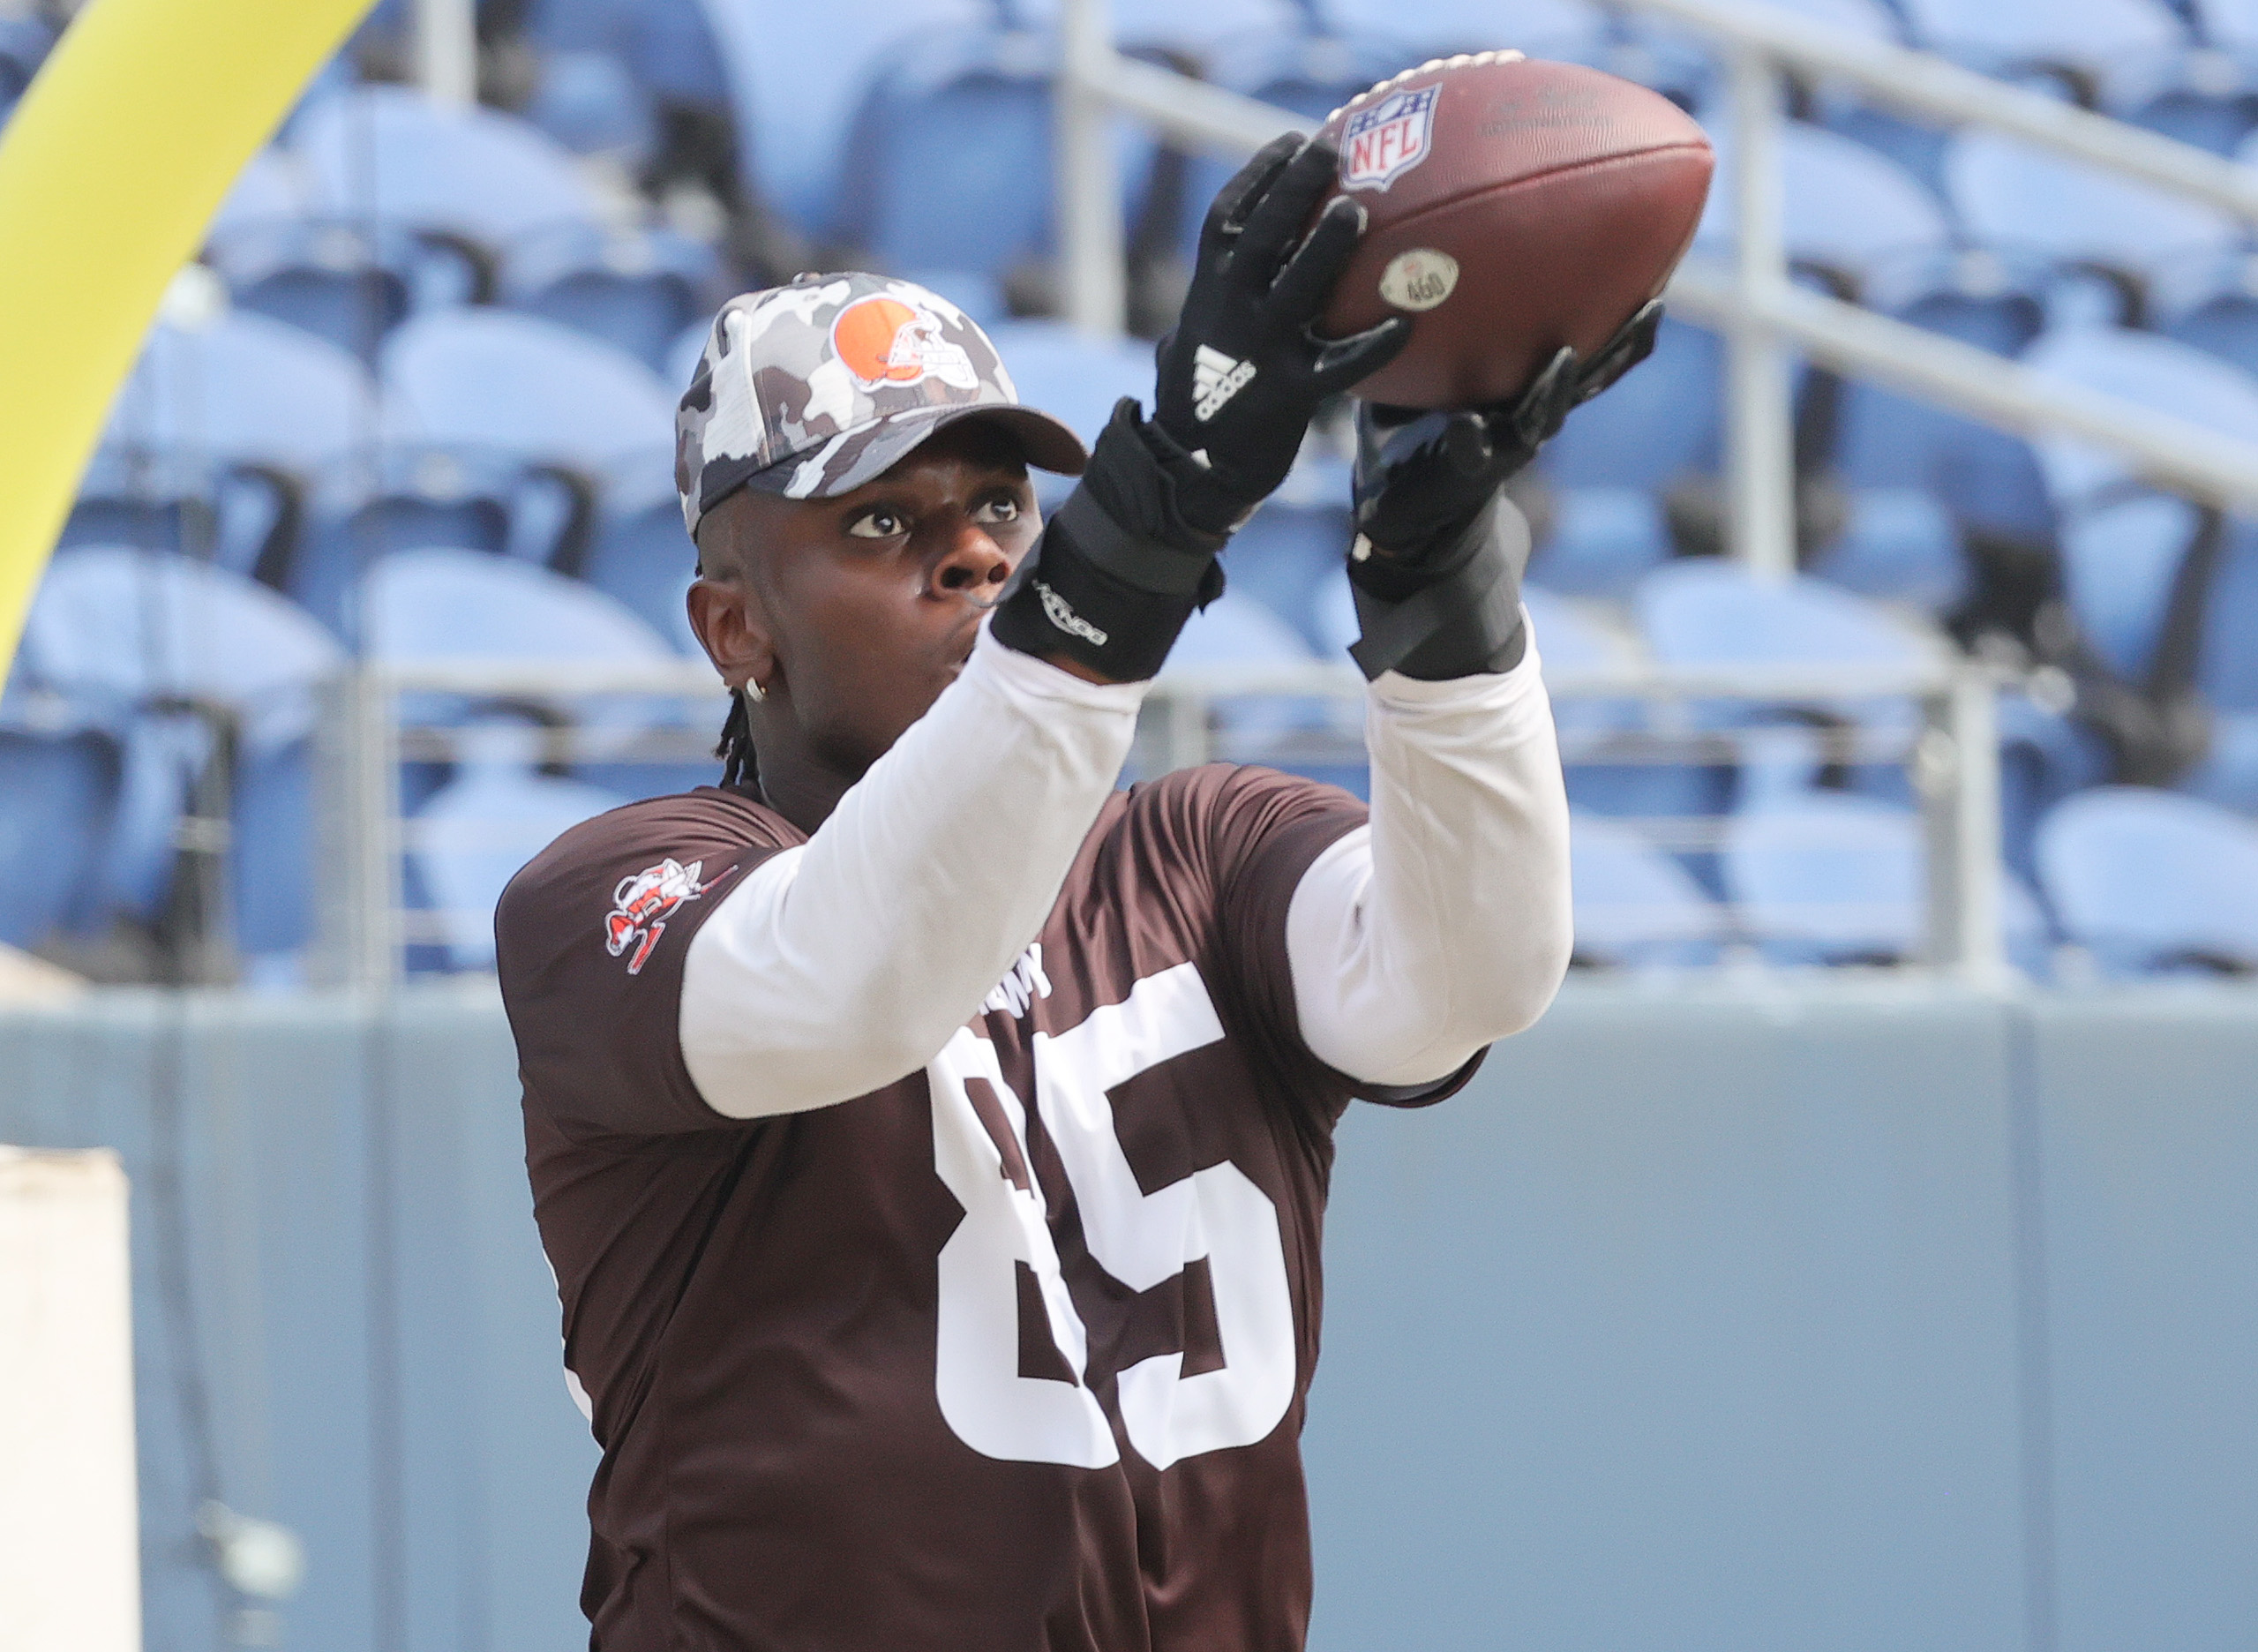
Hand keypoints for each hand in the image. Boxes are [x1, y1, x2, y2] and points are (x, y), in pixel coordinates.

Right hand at [1153, 134, 1411, 531]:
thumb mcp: (1192, 344)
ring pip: (1295, 286)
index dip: (1258, 175)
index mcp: (1207, 293)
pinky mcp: (1288, 392)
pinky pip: (1339, 363)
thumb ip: (1215, 308)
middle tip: (1329, 150)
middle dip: (1291, 187)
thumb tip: (1227, 283)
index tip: (1292, 141)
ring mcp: (1258, 349)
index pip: (1227, 219)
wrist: (1188, 469)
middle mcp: (1229, 311)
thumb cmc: (1197, 403)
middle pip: (1260, 234)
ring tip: (1356, 211)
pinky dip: (1373, 345)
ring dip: (1325, 246)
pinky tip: (1407, 324)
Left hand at [1352, 301, 1663, 564]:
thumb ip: (1444, 320)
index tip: (1660, 280)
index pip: (1593, 350)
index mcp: (1534, 387)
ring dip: (1556, 389)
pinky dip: (1470, 438)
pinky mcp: (1468, 472)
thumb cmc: (1421, 423)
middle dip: (1621, 346)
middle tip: (1652, 306)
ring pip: (1545, 416)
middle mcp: (1532, 415)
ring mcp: (1505, 445)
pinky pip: (1472, 452)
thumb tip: (1429, 243)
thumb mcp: (1435, 366)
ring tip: (1565, 356)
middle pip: (1592, 379)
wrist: (1407, 504)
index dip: (1626, 325)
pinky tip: (1465, 423)